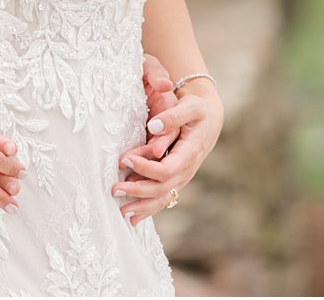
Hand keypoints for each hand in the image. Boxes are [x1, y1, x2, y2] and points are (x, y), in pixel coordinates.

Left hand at [113, 67, 223, 225]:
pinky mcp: (176, 178)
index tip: (125, 160)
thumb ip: (172, 117)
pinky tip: (133, 217)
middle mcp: (187, 170)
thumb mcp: (190, 106)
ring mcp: (182, 177)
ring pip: (162, 198)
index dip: (146, 168)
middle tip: (114, 189)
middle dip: (137, 190)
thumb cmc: (199, 109)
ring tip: (121, 210)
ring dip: (142, 206)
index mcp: (190, 153)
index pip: (167, 169)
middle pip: (162, 188)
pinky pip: (163, 197)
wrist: (209, 119)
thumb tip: (153, 127)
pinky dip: (148, 208)